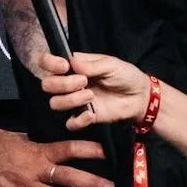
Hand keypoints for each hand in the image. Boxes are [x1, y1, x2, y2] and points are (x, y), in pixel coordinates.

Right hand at [38, 50, 152, 128]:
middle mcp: (69, 83)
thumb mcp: (110, 64)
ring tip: (91, 95)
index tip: (64, 66)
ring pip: (55, 104)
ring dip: (71, 100)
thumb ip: (90, 65)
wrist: (140, 97)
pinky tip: (92, 114)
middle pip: (47, 85)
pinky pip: (70, 123)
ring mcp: (75, 101)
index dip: (49, 64)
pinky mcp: (83, 118)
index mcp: (73, 66)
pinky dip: (79, 120)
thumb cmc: (125, 76)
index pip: (47, 63)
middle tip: (83, 81)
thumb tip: (71, 62)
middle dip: (62, 84)